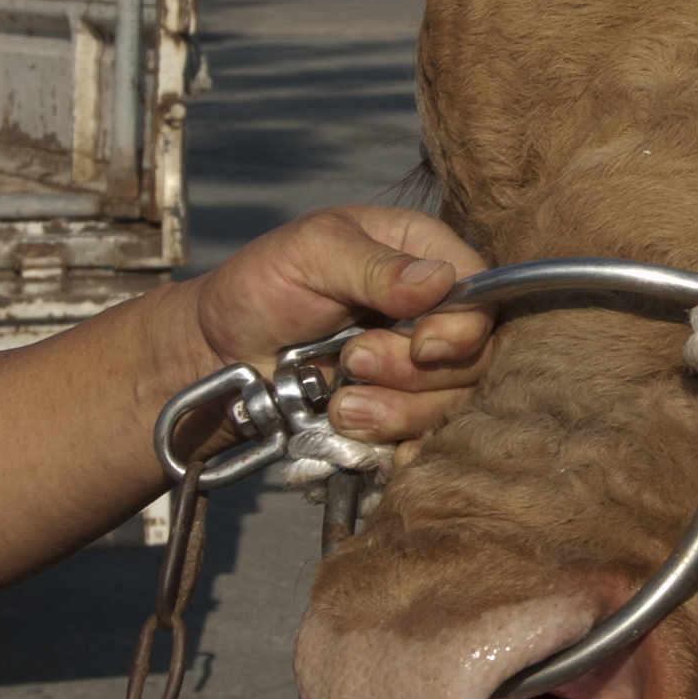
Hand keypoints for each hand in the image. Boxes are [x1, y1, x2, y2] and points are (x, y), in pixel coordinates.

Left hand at [188, 205, 493, 443]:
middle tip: (353, 363)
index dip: (462, 328)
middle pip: (472, 357)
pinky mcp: (399, 412)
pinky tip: (357, 433)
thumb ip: (374, 266)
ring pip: (450, 405)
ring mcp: (416, 366)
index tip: (421, 345)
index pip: (481, 293)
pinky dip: (396, 445)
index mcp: (419, 253)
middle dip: (412, 374)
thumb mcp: (309, 254)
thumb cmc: (259, 288)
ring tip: (341, 404)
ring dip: (397, 413)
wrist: (216, 355)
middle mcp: (429, 311)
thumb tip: (438, 281)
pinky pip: (424, 440)